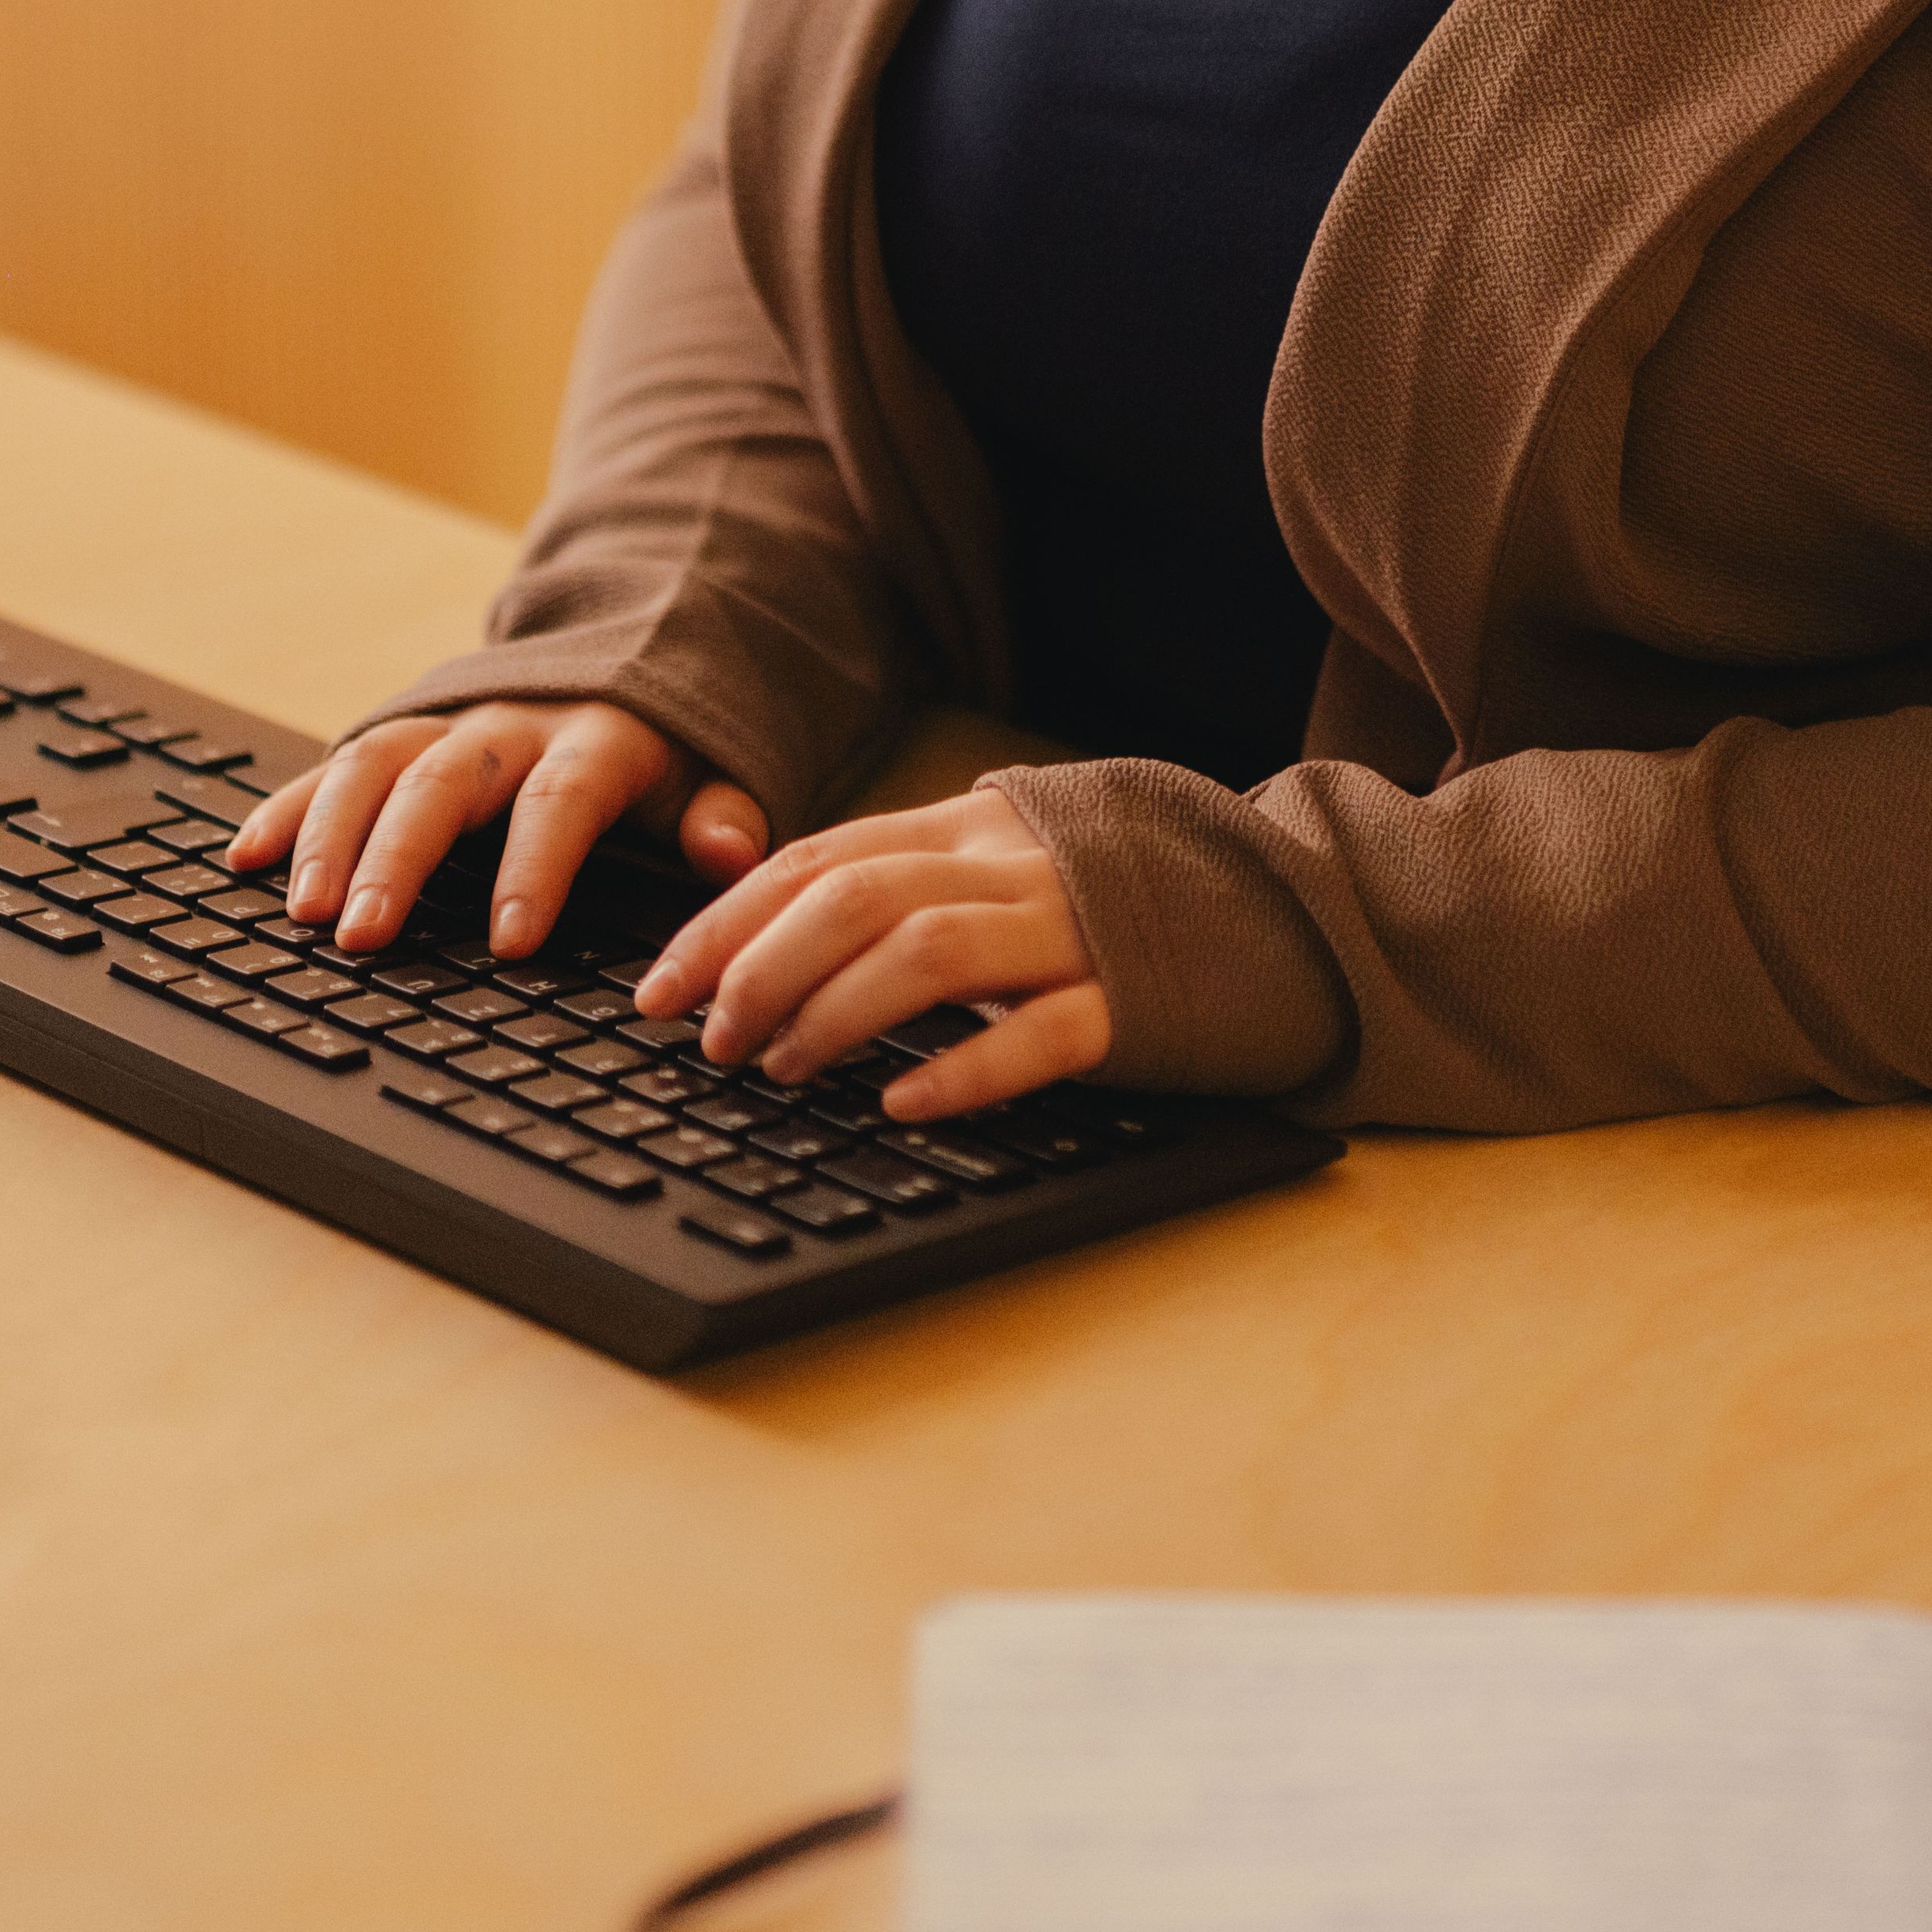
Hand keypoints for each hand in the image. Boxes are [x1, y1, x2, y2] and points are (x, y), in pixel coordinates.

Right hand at [230, 699, 767, 958]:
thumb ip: (722, 816)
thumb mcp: (709, 771)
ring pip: (375, 767)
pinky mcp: (400, 738)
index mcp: (592, 741)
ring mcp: (444, 726)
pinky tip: (245, 856)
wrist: (624, 650)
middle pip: (443, 783)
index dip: (534, 868)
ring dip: (330, 836)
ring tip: (301, 910)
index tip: (510, 941)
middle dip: (398, 857)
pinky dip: (288, 808)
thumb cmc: (660, 747)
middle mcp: (506, 726)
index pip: (559, 802)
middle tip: (362, 933)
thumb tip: (731, 854)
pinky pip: (332, 766)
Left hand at [635, 787, 1108, 1119]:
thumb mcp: (995, 869)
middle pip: (856, 898)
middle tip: (711, 1039)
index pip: (817, 861)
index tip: (659, 987)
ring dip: (834, 1014)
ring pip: (929, 954)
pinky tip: (903, 1102)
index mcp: (969, 829)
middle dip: (761, 969)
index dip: (726, 923)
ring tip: (781, 1068)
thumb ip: (902, 885)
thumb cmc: (1105, 902)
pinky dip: (963, 1069)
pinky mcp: (1131, 1004)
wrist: (1272, 906)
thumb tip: (762, 939)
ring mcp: (1074, 933)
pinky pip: (1040, 1033)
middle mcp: (1012, 868)